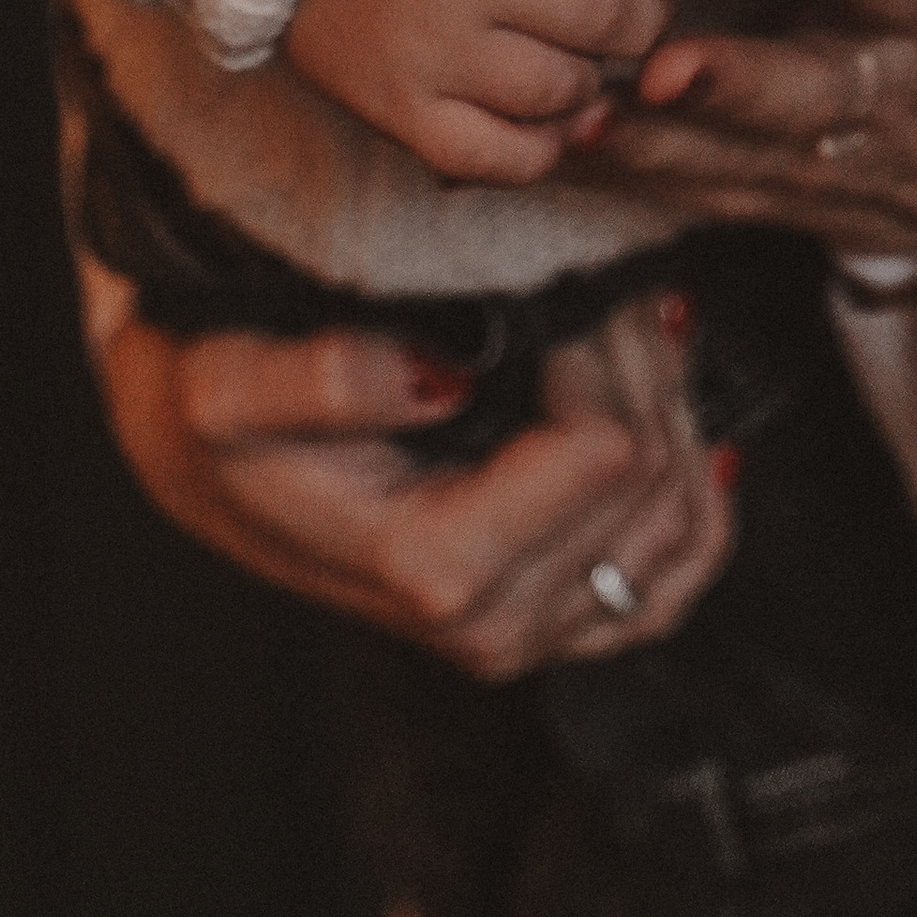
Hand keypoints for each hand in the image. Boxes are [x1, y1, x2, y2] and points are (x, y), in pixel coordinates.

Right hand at [85, 265, 734, 677]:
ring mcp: (535, 636)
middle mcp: (496, 628)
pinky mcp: (562, 625)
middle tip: (612, 280)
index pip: (607, 451)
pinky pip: (682, 574)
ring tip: (639, 323)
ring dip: (676, 406)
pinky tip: (695, 424)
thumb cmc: (220, 407)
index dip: (607, 348)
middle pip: (652, 475)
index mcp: (435, 571)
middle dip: (645, 361)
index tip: (573, 280)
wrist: (212, 461)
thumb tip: (444, 380)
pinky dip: (703, 494)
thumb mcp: (230, 383)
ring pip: (680, 516)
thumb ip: (323, 380)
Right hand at [285, 0, 694, 185]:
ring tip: (575, 50)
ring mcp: (428, 46)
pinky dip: (541, 146)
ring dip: (590, 76)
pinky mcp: (396, 108)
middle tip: (630, 4)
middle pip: (610, 15)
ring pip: (566, 89)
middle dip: (641, 14)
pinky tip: (543, 114)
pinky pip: (502, 157)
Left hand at [588, 0, 916, 252]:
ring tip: (580, 120)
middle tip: (666, 65)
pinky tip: (551, 155)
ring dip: (662, 145)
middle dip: (742, 84)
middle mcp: (890, 95)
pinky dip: (628, 181)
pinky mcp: (778, 197)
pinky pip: (697, 197)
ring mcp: (831, 160)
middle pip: (814, 94)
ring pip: (744, 158)